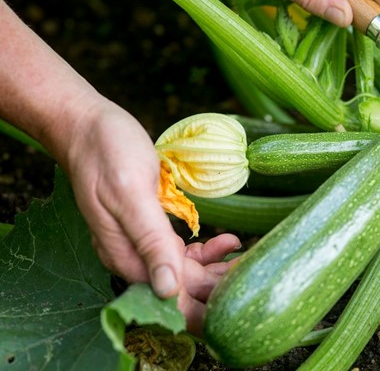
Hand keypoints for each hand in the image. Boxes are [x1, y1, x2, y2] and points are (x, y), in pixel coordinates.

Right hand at [61, 99, 239, 329]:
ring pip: (182, 268)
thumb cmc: (107, 153)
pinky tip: (225, 241)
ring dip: (214, 265)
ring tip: (242, 251)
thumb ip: (150, 241)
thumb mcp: (132, 194)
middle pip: (180, 284)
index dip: (205, 296)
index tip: (238, 285)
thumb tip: (167, 290)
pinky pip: (178, 249)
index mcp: (124, 256)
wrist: (86, 126)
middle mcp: (130, 256)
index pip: (171, 294)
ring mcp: (138, 242)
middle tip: (250, 265)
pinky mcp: (147, 228)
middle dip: (216, 280)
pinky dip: (204, 249)